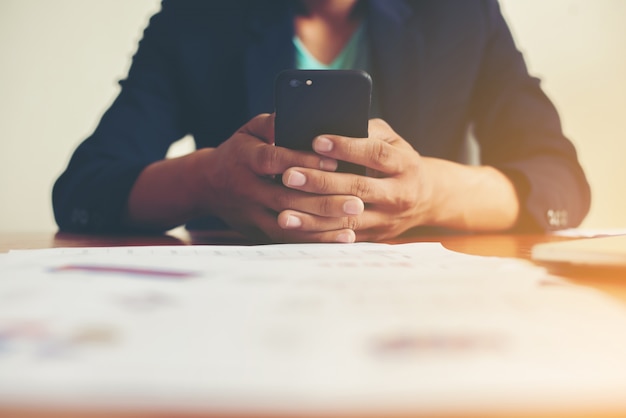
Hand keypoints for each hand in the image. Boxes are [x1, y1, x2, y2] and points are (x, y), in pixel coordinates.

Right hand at [200, 113, 364, 242]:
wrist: (207, 185)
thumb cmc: (239, 152)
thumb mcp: (249, 130)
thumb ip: (271, 124)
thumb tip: (296, 117)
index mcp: (244, 158)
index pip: (274, 160)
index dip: (303, 161)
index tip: (335, 163)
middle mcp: (246, 188)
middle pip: (285, 197)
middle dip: (322, 201)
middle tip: (357, 202)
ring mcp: (251, 212)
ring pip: (288, 223)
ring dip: (321, 227)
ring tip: (353, 224)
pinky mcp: (256, 230)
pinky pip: (287, 239)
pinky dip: (314, 240)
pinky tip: (339, 238)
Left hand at [277, 118, 431, 240]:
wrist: (426, 199)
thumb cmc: (399, 162)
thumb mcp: (393, 141)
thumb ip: (368, 131)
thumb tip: (333, 124)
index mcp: (405, 165)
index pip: (375, 154)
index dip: (347, 147)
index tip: (317, 141)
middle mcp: (399, 194)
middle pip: (358, 187)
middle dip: (320, 182)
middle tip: (288, 175)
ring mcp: (387, 219)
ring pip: (348, 219)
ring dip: (314, 216)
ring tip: (284, 212)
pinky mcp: (375, 236)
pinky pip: (344, 237)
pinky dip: (318, 234)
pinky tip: (297, 229)